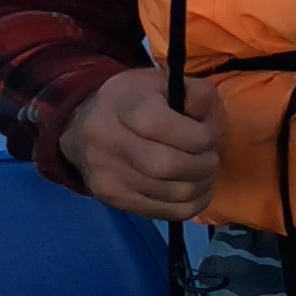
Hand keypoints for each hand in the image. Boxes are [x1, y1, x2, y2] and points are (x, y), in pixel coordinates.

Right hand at [59, 66, 223, 220]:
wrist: (82, 128)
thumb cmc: (134, 101)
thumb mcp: (165, 83)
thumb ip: (198, 96)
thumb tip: (212, 130)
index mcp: (123, 105)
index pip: (160, 126)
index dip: (196, 135)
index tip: (209, 135)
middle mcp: (108, 141)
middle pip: (166, 165)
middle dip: (202, 165)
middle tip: (211, 158)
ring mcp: (108, 175)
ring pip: (169, 193)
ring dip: (200, 186)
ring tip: (205, 173)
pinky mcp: (113, 200)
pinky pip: (163, 212)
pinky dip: (191, 205)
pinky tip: (196, 190)